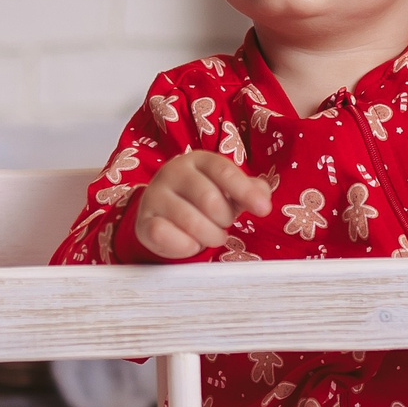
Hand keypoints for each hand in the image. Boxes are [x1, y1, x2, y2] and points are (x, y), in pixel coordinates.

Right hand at [133, 151, 272, 259]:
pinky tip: (190, 242)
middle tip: (222, 224)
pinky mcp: (143, 221)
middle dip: (224, 220)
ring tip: (210, 235)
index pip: (223, 171)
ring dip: (210, 236)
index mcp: (198, 160)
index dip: (245, 191)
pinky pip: (167, 236)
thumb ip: (251, 190)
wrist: (162, 212)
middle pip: (210, 200)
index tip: (263, 209)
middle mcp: (173, 172)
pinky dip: (186, 246)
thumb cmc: (202, 199)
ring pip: (191, 222)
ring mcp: (155, 195)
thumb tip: (263, 197)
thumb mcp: (229, 190)